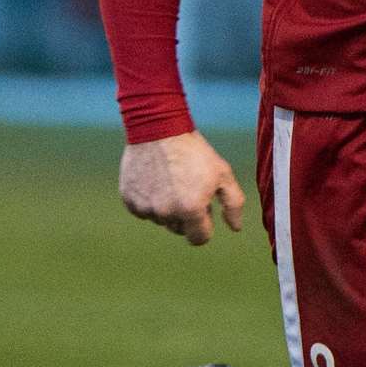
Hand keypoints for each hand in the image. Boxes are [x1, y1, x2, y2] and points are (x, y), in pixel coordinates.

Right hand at [119, 130, 244, 245]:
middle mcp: (166, 214)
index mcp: (190, 210)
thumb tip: (235, 228)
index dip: (205, 223)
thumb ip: (233, 203)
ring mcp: (146, 208)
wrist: (159, 128)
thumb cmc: (194, 150)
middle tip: (187, 186)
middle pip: (179, 229)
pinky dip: (150, 199)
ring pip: (161, 219)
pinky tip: (155, 177)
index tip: (204, 206)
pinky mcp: (130, 201)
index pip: (200, 238)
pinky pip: (143, 209)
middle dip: (186, 214)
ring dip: (167, 206)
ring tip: (171, 178)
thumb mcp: (222, 172)